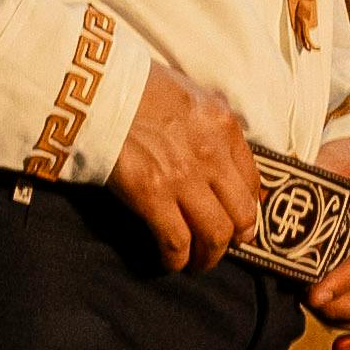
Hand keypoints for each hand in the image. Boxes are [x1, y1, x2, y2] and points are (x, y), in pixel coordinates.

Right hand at [108, 62, 262, 271]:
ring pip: (215, 234)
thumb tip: (222, 160)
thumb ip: (210, 127)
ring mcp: (183, 176)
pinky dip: (176, 259)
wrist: (97, 86)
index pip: (252, 180)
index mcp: (224, 126)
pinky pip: (176, 241)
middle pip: (241, 214)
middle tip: (222, 248)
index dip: (247, 208)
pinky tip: (169, 262)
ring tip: (197, 263)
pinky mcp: (152, 194)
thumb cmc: (137, 86)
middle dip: (235, 239)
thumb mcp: (190, 95)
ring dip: (208, 257)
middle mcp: (212, 154)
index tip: (237, 220)